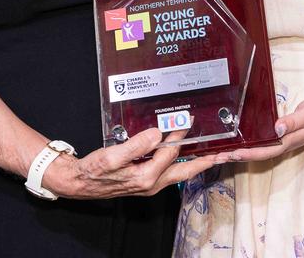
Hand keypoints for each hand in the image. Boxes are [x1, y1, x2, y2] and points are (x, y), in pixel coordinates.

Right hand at [42, 127, 214, 198]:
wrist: (79, 183)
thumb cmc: (93, 171)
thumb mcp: (111, 156)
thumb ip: (135, 145)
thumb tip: (157, 134)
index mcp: (146, 177)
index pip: (170, 152)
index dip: (180, 135)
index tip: (188, 120)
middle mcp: (152, 183)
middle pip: (186, 171)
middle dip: (205, 160)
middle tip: (224, 151)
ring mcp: (150, 184)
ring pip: (179, 172)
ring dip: (194, 161)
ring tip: (210, 152)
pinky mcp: (146, 181)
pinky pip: (169, 171)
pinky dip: (179, 162)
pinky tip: (181, 153)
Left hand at [213, 96, 303, 163]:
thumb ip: (292, 122)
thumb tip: (276, 128)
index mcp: (288, 141)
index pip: (264, 151)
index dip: (247, 154)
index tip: (230, 154)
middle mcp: (282, 143)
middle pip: (256, 154)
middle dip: (236, 156)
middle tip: (215, 156)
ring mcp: (281, 139)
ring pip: (257, 149)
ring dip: (239, 151)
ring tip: (220, 152)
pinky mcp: (280, 133)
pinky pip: (261, 141)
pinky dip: (248, 143)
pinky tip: (237, 140)